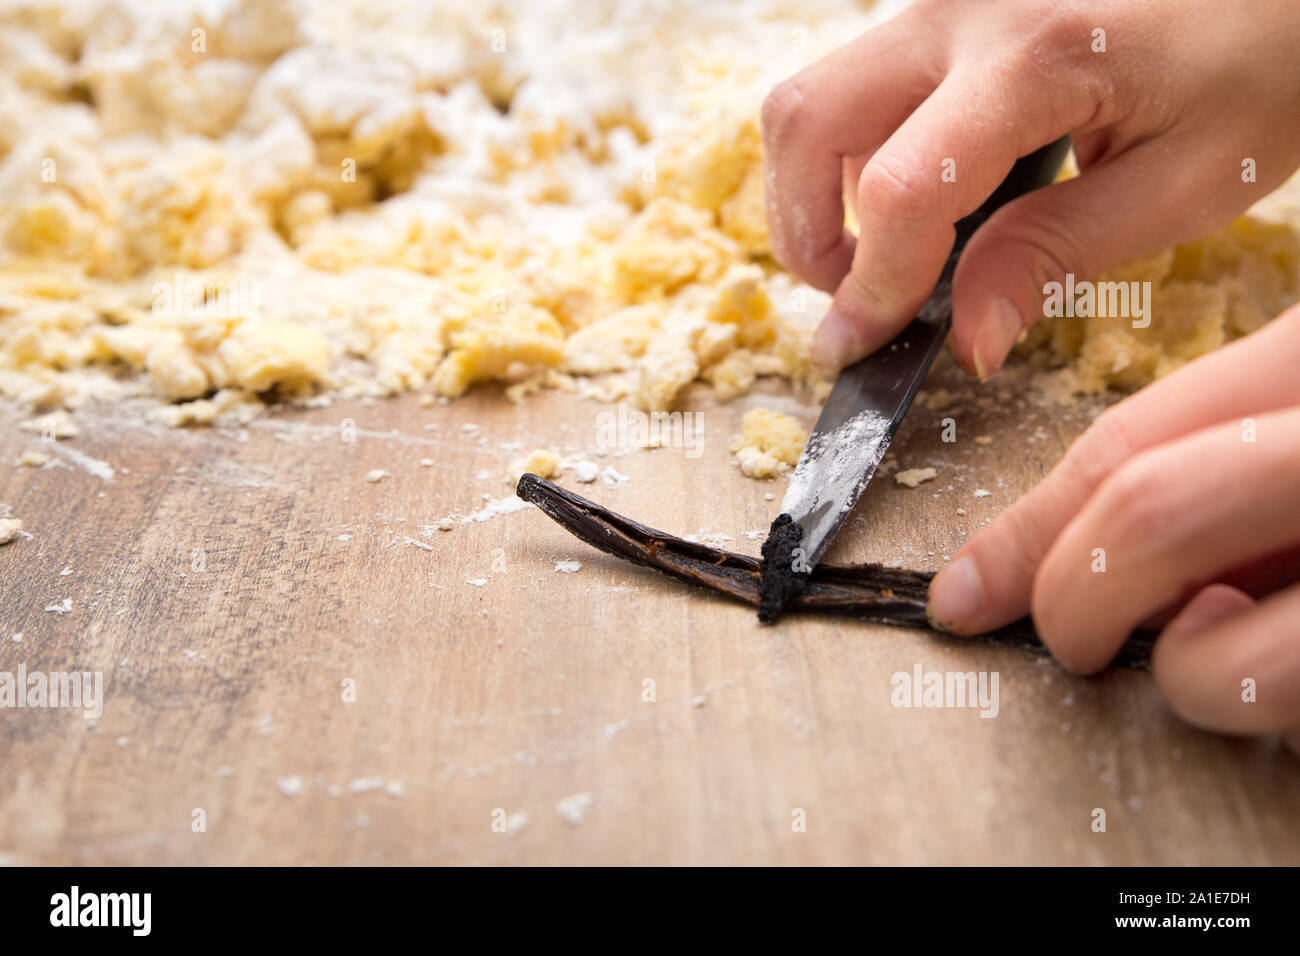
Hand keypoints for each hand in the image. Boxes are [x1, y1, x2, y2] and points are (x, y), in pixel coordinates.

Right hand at [761, 0, 1299, 375]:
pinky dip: (855, 155)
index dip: (871, 285)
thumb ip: (1058, 256)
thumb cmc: (1264, 62)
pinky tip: (923, 194)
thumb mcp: (1185, 182)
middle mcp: (964, 10)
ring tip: (886, 254)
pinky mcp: (947, 7)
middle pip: (806, 120)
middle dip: (802, 232)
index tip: (860, 349)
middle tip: (852, 300)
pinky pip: (859, 84)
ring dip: (818, 192)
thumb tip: (968, 342)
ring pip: (817, 99)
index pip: (900, 187)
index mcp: (1036, 54)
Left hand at [926, 304, 1299, 751]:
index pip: (1124, 441)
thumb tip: (1077, 553)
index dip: (1022, 531)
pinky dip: (1256, 699)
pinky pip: (1284, 694)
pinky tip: (1283, 663)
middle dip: (1071, 599)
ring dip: (1184, 672)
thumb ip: (1213, 466)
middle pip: (1148, 512)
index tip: (960, 594)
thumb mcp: (1294, 429)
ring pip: (1218, 645)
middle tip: (1069, 638)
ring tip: (1223, 646)